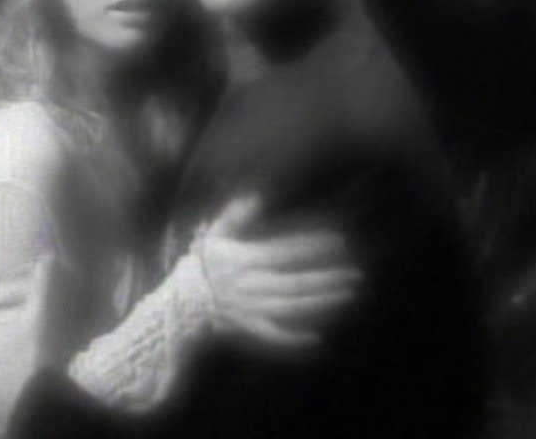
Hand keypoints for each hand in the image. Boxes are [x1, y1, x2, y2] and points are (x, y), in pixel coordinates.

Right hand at [197, 193, 361, 348]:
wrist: (180, 304)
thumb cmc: (202, 266)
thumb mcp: (215, 234)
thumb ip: (235, 215)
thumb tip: (256, 195)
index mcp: (244, 260)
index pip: (285, 251)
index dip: (312, 245)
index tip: (338, 240)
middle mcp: (250, 285)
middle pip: (296, 282)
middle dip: (328, 277)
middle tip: (356, 274)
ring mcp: (250, 310)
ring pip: (292, 306)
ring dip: (321, 301)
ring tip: (348, 293)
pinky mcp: (247, 329)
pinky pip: (272, 337)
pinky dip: (292, 339)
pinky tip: (317, 338)